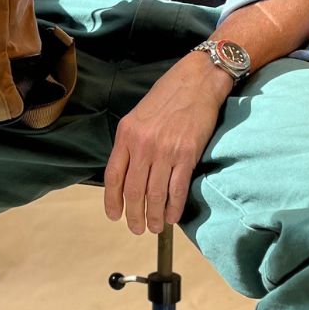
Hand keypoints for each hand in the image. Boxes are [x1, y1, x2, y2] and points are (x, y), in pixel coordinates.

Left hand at [103, 52, 231, 234]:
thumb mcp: (139, 116)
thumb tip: (128, 172)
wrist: (197, 81)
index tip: (114, 215)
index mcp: (126, 134)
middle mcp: (143, 145)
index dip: (112, 200)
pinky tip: (173, 216)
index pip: (113, 176)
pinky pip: (177, 189)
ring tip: (156, 227)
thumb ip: (132, 143)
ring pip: (155, 194)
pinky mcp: (187, 154)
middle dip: (134, 215)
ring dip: (155, 216)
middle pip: (133, 190)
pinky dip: (174, 207)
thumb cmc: (168, 96)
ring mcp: (165, 151)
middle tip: (137, 228)